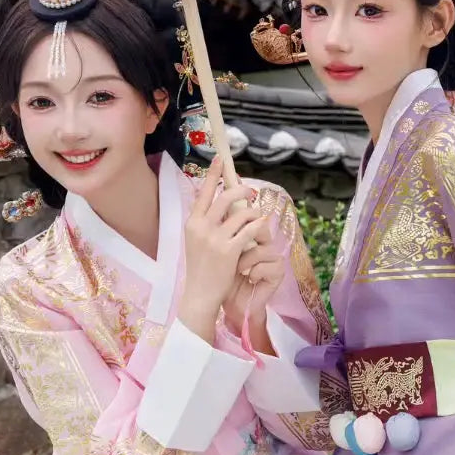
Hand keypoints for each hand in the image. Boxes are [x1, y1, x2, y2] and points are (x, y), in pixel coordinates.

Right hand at [179, 157, 269, 341]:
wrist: (200, 295)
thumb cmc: (201, 269)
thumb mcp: (196, 241)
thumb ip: (206, 223)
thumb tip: (222, 205)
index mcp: (192, 223)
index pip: (203, 192)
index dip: (213, 174)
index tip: (220, 159)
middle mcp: (201, 227)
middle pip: (226, 196)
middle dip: (241, 190)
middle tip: (250, 193)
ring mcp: (215, 238)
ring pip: (242, 213)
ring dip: (254, 213)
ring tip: (257, 219)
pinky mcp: (229, 250)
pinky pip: (250, 230)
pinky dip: (258, 227)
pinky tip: (262, 229)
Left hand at [223, 222, 284, 349]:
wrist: (232, 304)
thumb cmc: (224, 277)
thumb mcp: (219, 251)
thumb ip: (221, 229)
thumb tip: (213, 203)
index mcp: (252, 235)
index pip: (251, 216)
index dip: (244, 216)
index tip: (232, 214)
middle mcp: (265, 243)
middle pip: (261, 227)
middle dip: (243, 237)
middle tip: (230, 247)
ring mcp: (273, 258)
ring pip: (261, 248)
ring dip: (245, 260)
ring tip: (237, 269)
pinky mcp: (278, 273)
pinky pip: (266, 264)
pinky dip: (254, 272)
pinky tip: (248, 278)